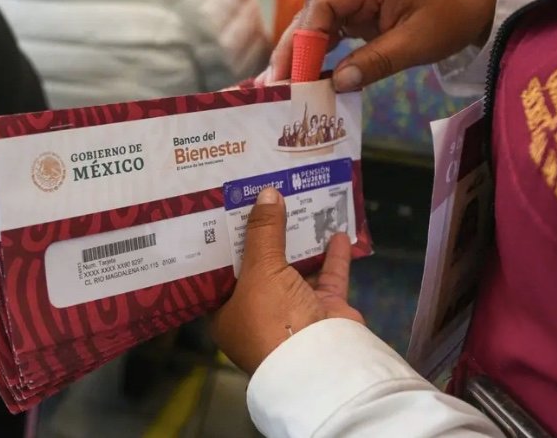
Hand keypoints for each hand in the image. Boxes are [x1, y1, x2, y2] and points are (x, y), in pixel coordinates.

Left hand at [212, 188, 363, 373]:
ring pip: (295, 269)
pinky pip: (327, 277)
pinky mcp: (323, 310)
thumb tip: (266, 194)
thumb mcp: (260, 270)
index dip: (225, 242)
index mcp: (228, 312)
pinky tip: (335, 231)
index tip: (227, 212)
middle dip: (265, 236)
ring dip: (299, 242)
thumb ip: (264, 231)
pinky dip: (332, 256)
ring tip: (298, 206)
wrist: (322, 362)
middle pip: (260, 267)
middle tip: (263, 200)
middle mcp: (258, 313)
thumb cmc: (272, 318)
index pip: (221, 272)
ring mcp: (293, 312)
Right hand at [257, 0, 496, 90]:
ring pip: (315, 29)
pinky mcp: (359, 20)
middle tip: (270, 87)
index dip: (302, 39)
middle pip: (309, 18)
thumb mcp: (417, 42)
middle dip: (290, 51)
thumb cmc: (452, 14)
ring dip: (298, 57)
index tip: (291, 73)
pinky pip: (330, 37)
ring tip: (279, 87)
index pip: (320, 6)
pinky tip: (306, 79)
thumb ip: (376, 62)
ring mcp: (355, 5)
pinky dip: (316, 58)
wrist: (477, 2)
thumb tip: (336, 85)